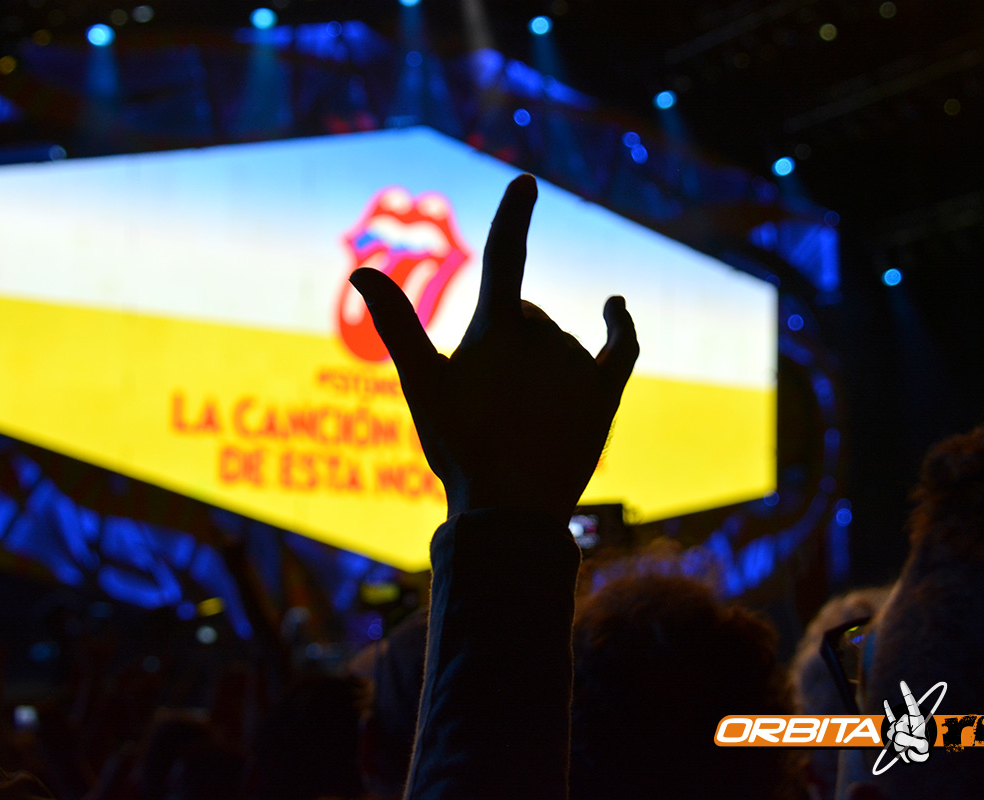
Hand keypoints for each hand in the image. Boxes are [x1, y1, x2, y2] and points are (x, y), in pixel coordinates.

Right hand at [350, 174, 638, 524]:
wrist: (512, 510)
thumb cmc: (460, 446)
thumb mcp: (422, 385)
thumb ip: (397, 324)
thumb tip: (362, 270)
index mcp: (499, 328)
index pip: (506, 255)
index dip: (514, 215)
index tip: (527, 182)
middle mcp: (547, 335)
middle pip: (527, 318)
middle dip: (508, 344)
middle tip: (488, 402)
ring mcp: (579, 364)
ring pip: (560, 343)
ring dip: (541, 364)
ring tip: (518, 417)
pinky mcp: (606, 393)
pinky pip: (621, 347)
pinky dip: (619, 326)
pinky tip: (616, 307)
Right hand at [883, 681, 928, 762]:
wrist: (917, 756)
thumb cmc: (922, 750)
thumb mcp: (921, 747)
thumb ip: (910, 740)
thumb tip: (897, 735)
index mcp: (918, 721)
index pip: (912, 705)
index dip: (907, 694)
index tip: (902, 683)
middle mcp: (909, 719)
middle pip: (898, 725)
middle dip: (903, 738)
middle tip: (911, 746)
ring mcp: (901, 723)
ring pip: (891, 731)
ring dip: (897, 743)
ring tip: (906, 748)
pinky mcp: (895, 728)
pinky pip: (888, 719)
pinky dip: (887, 710)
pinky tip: (886, 702)